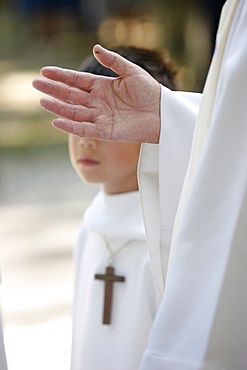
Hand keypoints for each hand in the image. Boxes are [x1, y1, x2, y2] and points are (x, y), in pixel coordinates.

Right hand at [32, 44, 160, 142]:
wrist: (163, 114)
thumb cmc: (150, 91)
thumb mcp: (132, 71)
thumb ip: (113, 61)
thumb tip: (95, 48)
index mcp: (102, 87)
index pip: (77, 81)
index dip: (62, 75)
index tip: (45, 70)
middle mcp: (98, 102)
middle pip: (71, 96)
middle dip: (54, 89)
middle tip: (36, 83)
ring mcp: (100, 117)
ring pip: (74, 112)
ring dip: (58, 107)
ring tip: (42, 100)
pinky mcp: (105, 132)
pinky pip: (84, 129)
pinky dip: (71, 126)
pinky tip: (57, 121)